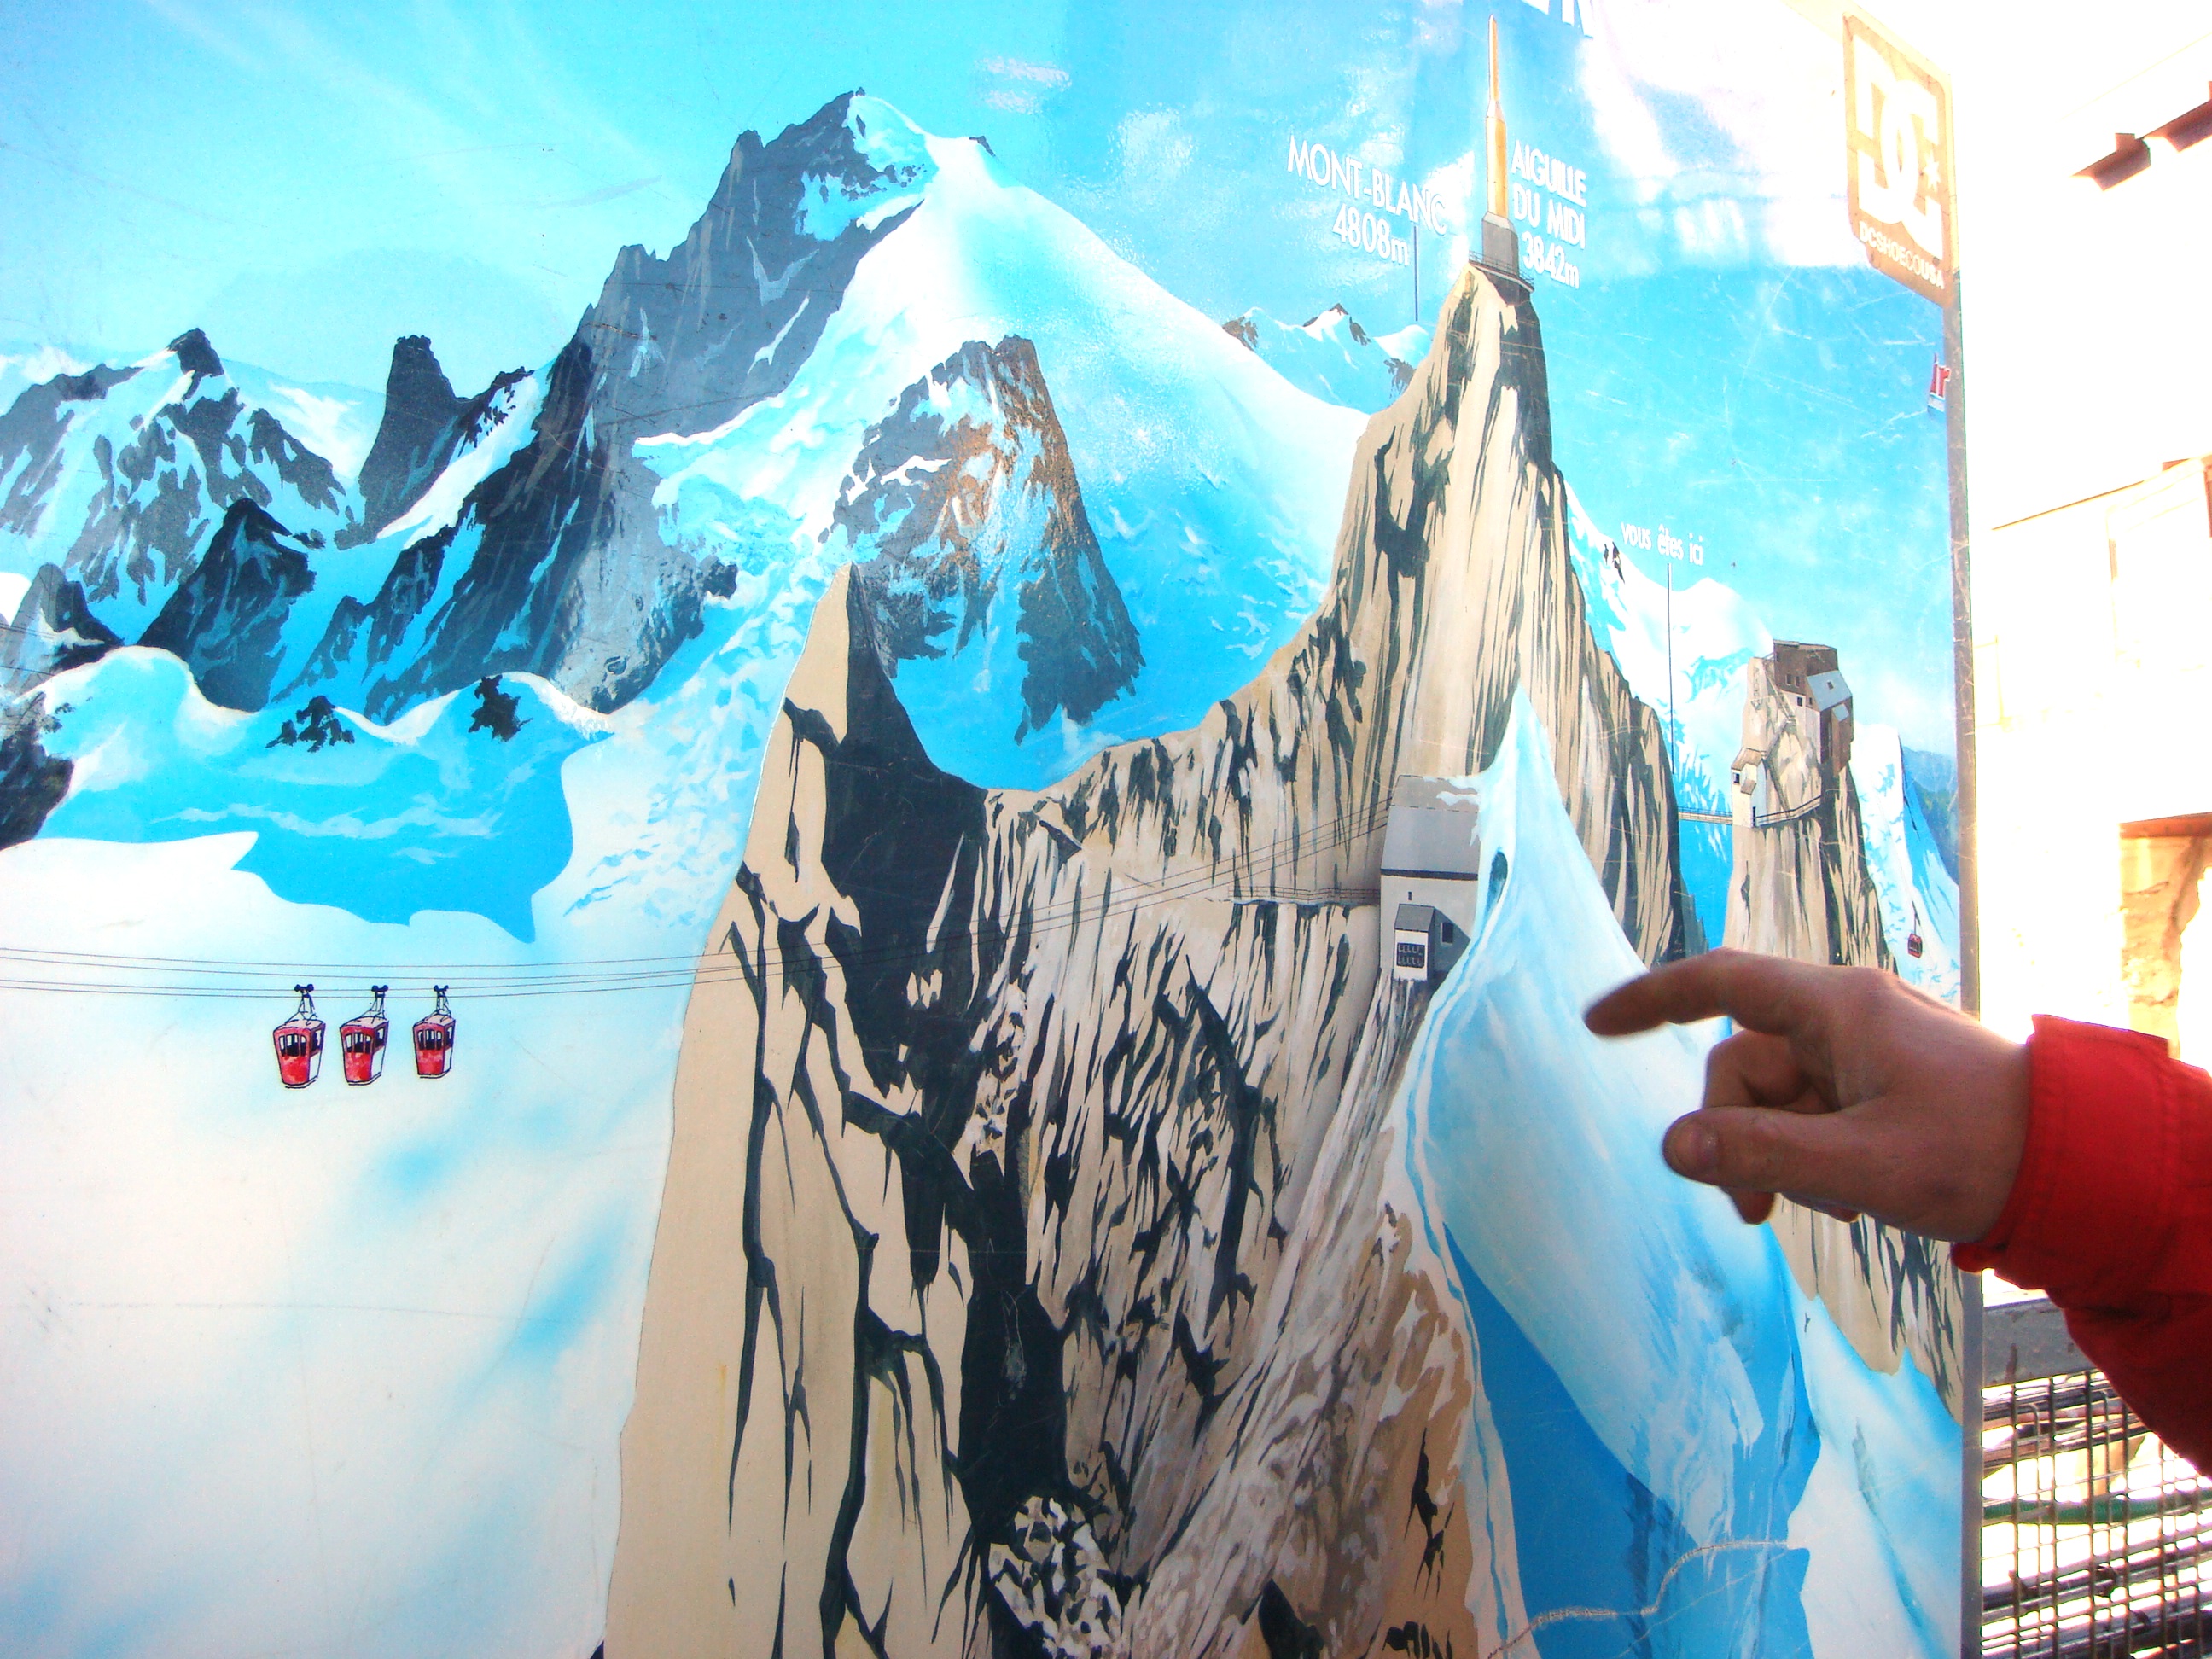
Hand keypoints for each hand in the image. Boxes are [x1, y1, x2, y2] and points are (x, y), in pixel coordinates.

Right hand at [1583, 949, 2029, 1240]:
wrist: (2085, 1166)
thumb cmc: (1981, 1153)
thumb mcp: (1864, 1165)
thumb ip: (1762, 1155)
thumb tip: (1672, 1147)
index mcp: (1838, 1008)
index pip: (1719, 982)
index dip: (1650, 998)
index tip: (1597, 1026)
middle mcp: (1846, 1017)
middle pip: (1745, 1063)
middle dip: (1740, 1134)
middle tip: (1759, 1209)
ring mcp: (1867, 1052)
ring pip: (1780, 1097)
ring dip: (1786, 1155)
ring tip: (1837, 1203)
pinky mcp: (1885, 1085)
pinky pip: (1816, 1112)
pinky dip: (1815, 1154)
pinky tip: (1855, 1195)